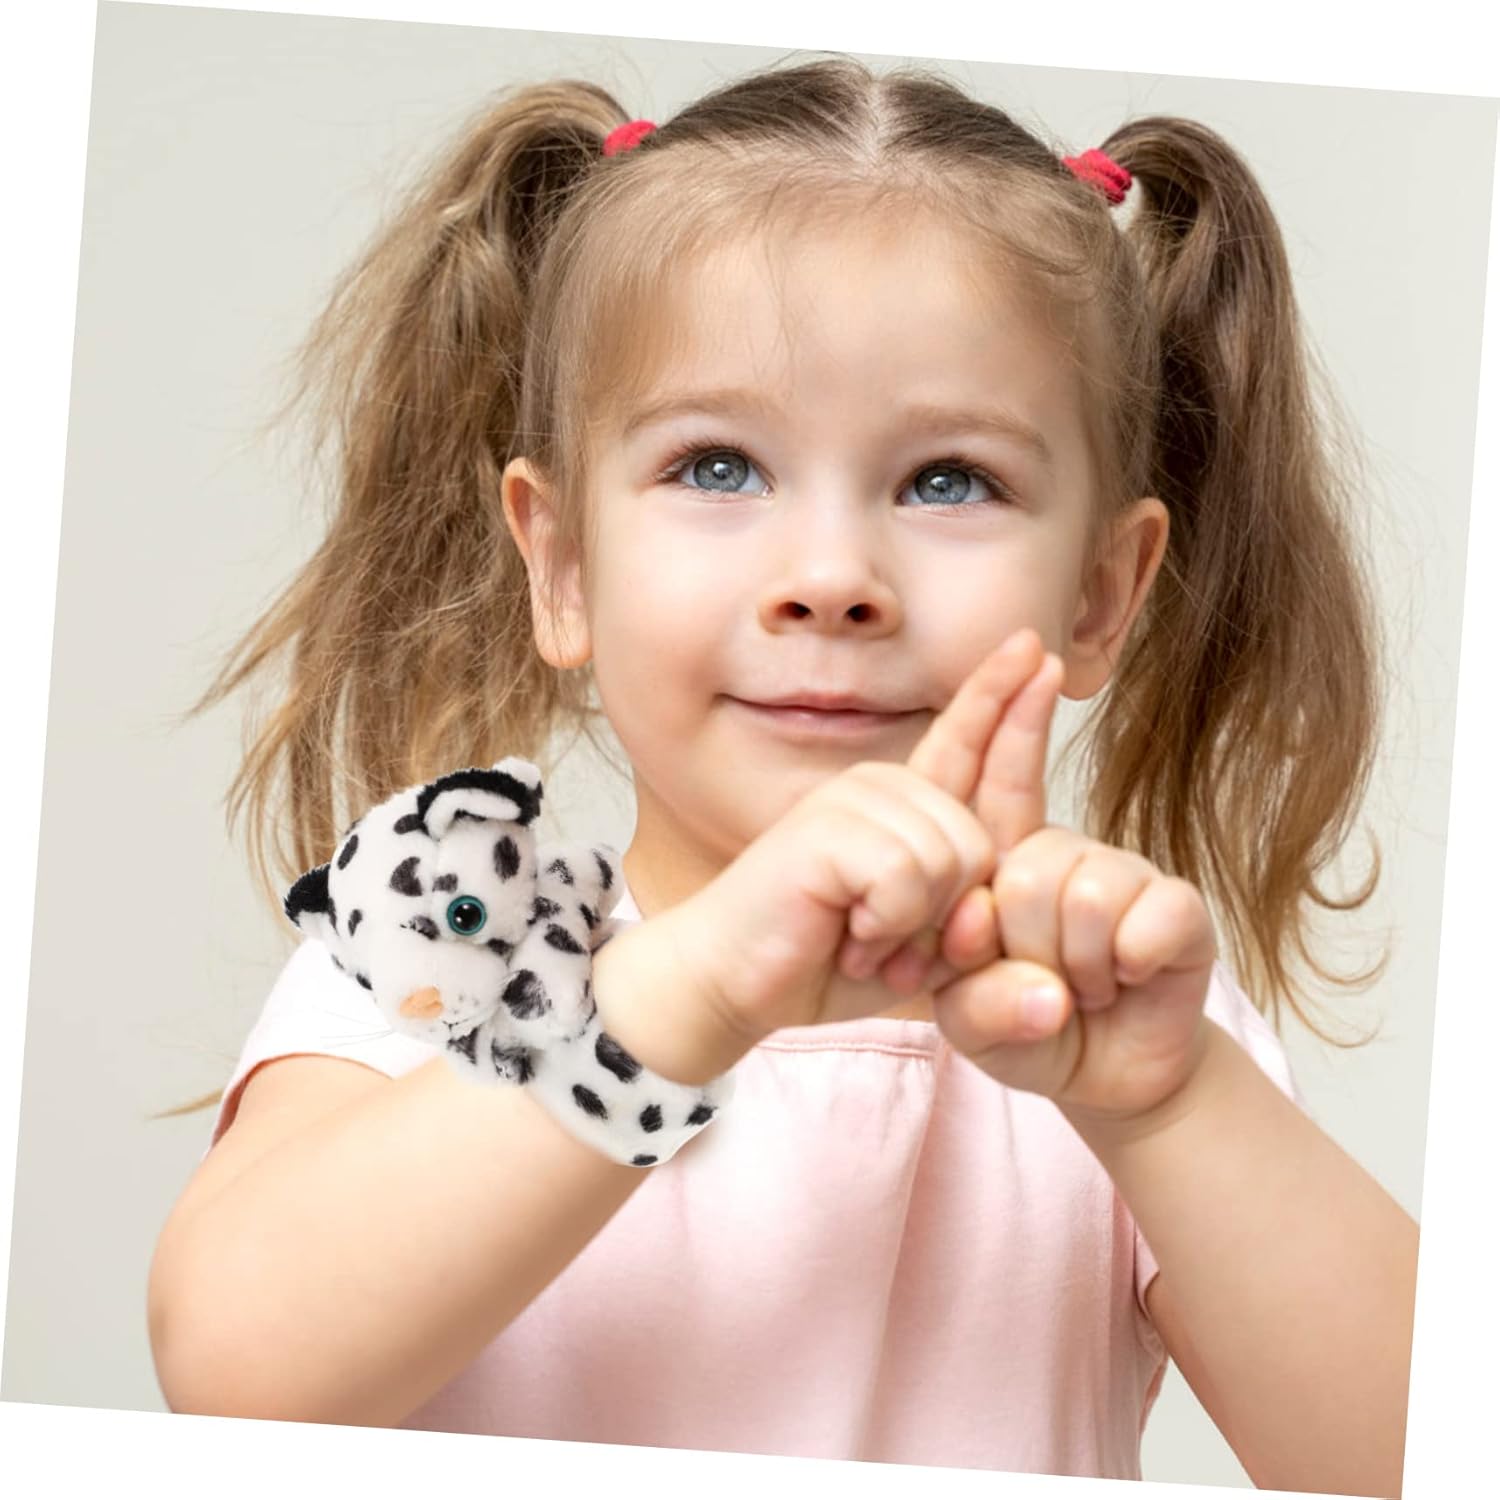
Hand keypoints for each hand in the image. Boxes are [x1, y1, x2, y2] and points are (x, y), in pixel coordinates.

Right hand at [667, 632, 1057, 1047]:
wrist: (733, 980)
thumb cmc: (823, 963)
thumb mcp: (921, 949)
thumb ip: (971, 927)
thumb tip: (986, 903)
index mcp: (906, 804)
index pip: (965, 745)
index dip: (1001, 698)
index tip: (1034, 648)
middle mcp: (882, 786)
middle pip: (982, 844)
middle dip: (943, 918)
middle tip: (882, 942)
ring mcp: (853, 797)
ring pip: (949, 862)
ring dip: (909, 927)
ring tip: (858, 935)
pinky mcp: (828, 825)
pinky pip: (906, 880)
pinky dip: (884, 927)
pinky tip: (843, 931)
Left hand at [921, 636, 1218, 1120]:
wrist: (1108, 1074)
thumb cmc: (1026, 1026)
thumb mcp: (970, 1023)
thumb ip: (974, 1001)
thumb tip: (1043, 986)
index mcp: (999, 860)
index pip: (994, 775)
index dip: (1005, 711)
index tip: (1027, 649)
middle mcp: (1059, 852)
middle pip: (1026, 868)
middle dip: (1025, 945)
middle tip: (1041, 977)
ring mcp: (1122, 874)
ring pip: (1083, 896)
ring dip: (1077, 965)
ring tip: (1084, 983)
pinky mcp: (1177, 908)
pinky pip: (1148, 919)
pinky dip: (1129, 966)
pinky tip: (1130, 978)